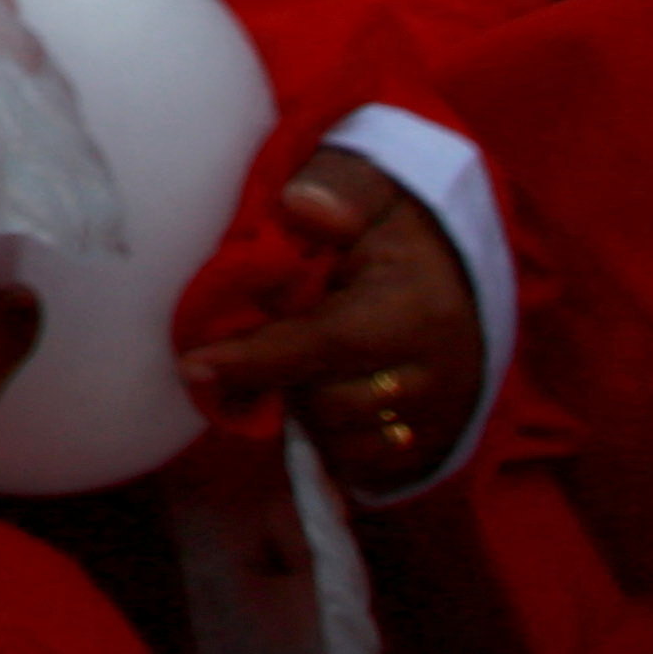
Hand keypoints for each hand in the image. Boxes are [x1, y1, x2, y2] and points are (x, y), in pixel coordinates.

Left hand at [179, 148, 484, 497]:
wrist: (457, 268)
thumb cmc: (394, 224)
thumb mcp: (372, 187)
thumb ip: (337, 190)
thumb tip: (299, 204)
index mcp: (418, 308)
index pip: (326, 343)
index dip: (255, 357)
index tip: (194, 365)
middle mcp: (437, 374)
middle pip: (328, 403)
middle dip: (280, 380)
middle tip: (252, 349)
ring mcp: (441, 417)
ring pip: (342, 441)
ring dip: (304, 412)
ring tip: (294, 366)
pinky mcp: (435, 445)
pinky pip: (363, 466)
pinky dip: (331, 441)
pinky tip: (319, 396)